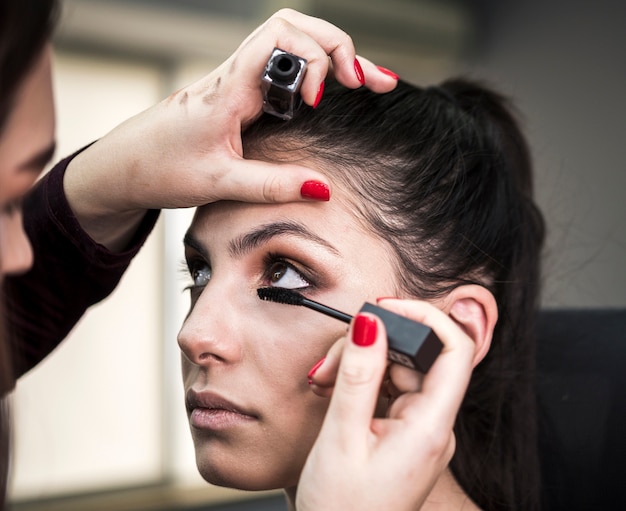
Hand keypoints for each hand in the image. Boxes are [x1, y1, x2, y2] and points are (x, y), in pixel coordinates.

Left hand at [63, 8, 398, 249]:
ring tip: (369, 82)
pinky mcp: (243, 94)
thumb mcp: (219, 184)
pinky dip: (318, 74)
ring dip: (333, 56)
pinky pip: (285, 69)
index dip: (311, 59)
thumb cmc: (161, 168)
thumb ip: (271, 185)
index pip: (279, 38)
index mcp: (229, 88)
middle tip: (368, 82)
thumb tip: (323, 188)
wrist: (125, 165)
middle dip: (338, 47)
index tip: (318, 102)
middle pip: (295, 27)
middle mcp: (236, 75)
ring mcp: (240, 81)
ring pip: (293, 43)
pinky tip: (337, 92)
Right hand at [297, 299, 474, 510]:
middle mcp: (433, 425)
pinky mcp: (402, 433)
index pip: (455, 351)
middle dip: (375, 345)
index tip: (385, 308)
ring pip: (399, 371)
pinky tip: (335, 388)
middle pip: (418, 357)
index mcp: (430, 428)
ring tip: (325, 379)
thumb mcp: (342, 438)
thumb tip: (370, 322)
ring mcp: (418, 429)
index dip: (426, 318)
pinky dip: (362, 382)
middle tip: (333, 361)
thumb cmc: (342, 509)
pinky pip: (389, 391)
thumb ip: (358, 376)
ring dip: (362, 364)